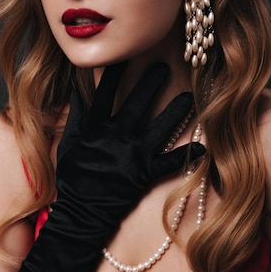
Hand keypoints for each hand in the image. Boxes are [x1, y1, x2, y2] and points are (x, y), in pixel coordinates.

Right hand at [56, 62, 204, 227]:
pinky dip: (186, 156)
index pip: (104, 95)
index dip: (113, 75)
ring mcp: (131, 156)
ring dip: (174, 112)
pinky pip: (168, 163)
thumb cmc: (73, 181)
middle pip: (135, 105)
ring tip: (189, 97)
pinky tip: (203, 147)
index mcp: (94, 130)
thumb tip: (75, 95)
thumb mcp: (66, 147)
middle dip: (150, 84)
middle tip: (164, 67)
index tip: (122, 57)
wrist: (81, 214)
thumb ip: (74, 120)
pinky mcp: (143, 174)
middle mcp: (115, 138)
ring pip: (158, 129)